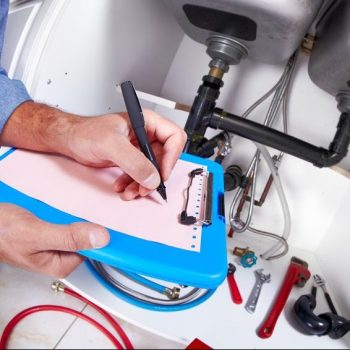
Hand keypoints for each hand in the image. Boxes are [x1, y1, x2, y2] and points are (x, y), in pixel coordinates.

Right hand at [0, 204, 109, 277]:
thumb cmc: (1, 232)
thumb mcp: (37, 234)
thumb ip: (69, 237)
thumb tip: (102, 239)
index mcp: (60, 264)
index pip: (94, 252)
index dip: (103, 236)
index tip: (112, 222)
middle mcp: (59, 255)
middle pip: (87, 239)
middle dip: (90, 223)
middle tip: (91, 208)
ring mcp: (54, 242)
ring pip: (78, 228)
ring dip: (78, 216)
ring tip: (74, 204)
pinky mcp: (49, 230)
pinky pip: (67, 220)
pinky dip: (68, 212)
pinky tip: (64, 205)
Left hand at [2, 102, 186, 199]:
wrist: (70, 140)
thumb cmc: (84, 132)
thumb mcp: (110, 145)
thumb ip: (134, 161)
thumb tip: (152, 177)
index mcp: (146, 122)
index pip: (174, 138)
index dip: (171, 157)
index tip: (161, 173)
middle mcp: (146, 134)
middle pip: (164, 158)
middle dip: (154, 176)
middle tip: (144, 188)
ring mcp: (139, 148)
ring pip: (153, 170)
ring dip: (143, 184)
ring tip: (130, 191)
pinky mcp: (132, 159)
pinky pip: (141, 175)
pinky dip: (134, 184)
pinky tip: (122, 187)